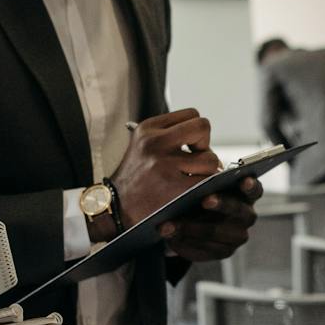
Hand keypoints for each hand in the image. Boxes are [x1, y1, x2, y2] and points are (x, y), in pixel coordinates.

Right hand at [105, 108, 221, 237]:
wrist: (114, 210)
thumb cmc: (134, 180)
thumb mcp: (141, 146)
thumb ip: (168, 135)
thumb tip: (204, 138)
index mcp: (147, 129)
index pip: (191, 114)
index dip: (195, 132)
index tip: (188, 148)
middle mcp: (154, 142)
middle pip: (203, 127)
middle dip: (205, 146)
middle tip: (196, 162)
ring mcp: (164, 165)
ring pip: (210, 159)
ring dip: (207, 172)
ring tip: (192, 180)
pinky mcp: (173, 188)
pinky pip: (207, 182)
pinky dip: (206, 189)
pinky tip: (193, 193)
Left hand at [160, 176, 261, 261]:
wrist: (192, 218)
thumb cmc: (201, 192)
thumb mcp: (203, 183)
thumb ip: (203, 180)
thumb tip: (195, 182)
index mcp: (247, 194)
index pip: (254, 189)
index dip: (250, 185)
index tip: (244, 180)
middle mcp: (247, 216)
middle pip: (237, 210)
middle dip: (221, 204)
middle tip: (205, 199)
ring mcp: (237, 236)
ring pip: (215, 232)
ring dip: (191, 228)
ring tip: (169, 224)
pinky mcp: (223, 251)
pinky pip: (204, 249)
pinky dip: (184, 242)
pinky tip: (169, 236)